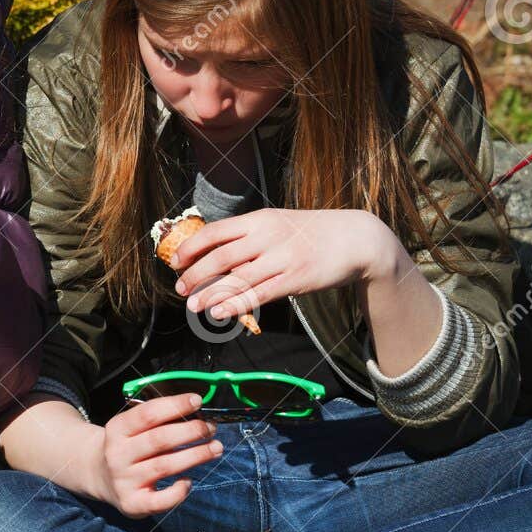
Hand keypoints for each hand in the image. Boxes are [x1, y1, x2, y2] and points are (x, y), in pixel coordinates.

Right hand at [89, 394, 223, 518]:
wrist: (101, 476)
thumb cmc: (128, 447)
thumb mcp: (131, 428)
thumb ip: (158, 420)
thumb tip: (196, 414)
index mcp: (117, 429)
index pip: (148, 414)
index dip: (175, 405)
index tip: (197, 401)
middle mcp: (117, 454)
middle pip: (159, 439)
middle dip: (190, 431)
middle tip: (210, 428)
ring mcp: (124, 480)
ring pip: (164, 466)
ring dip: (195, 455)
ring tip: (215, 448)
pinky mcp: (133, 503)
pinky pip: (160, 500)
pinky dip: (179, 491)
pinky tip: (188, 481)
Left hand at [168, 208, 401, 322]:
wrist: (356, 238)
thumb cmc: (310, 233)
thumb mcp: (277, 223)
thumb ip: (248, 237)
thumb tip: (212, 255)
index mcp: (259, 220)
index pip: (214, 232)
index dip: (190, 248)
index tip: (175, 262)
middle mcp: (267, 236)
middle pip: (220, 257)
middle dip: (195, 274)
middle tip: (180, 289)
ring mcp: (282, 258)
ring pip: (237, 279)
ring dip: (210, 294)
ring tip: (193, 306)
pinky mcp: (296, 279)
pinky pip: (259, 294)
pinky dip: (235, 304)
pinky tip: (219, 312)